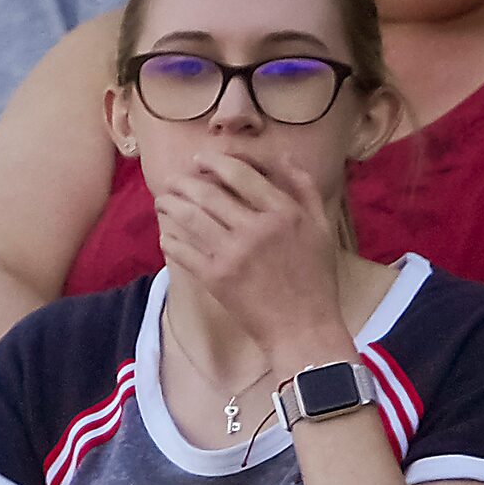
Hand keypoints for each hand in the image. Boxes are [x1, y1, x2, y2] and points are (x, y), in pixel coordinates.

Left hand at [151, 151, 351, 365]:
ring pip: (191, 219)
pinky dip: (171, 239)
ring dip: (170, 206)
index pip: (241, 173)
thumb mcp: (321, 226)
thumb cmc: (314, 278)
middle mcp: (257, 229)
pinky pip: (184, 252)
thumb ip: (303, 188)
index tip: (200, 159)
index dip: (215, 161)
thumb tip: (282, 156)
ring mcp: (234, 255)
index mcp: (283, 212)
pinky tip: (166, 234)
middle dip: (184, 182)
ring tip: (162, 201)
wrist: (303, 327)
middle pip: (209, 193)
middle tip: (173, 180)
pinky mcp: (217, 279)